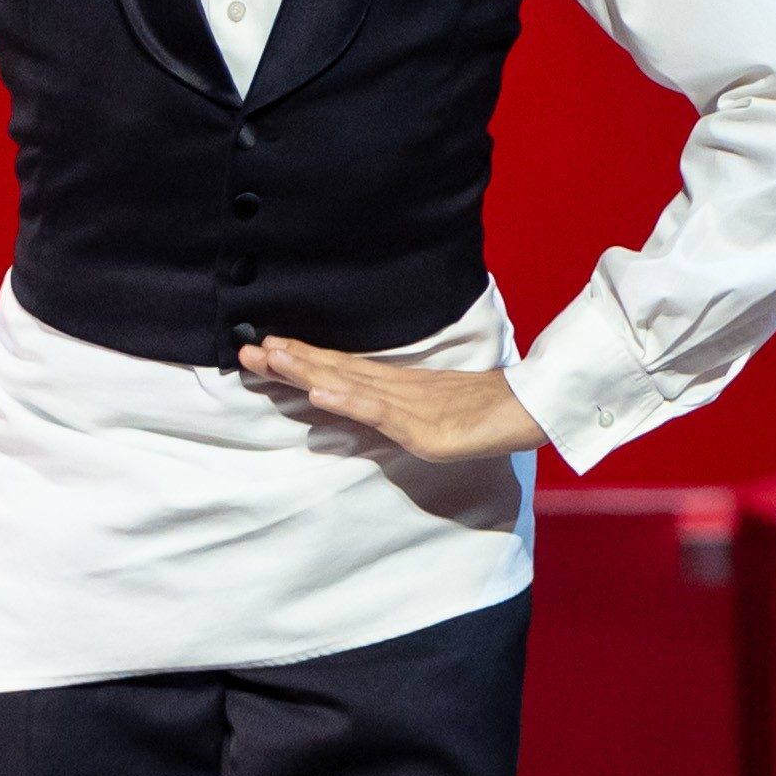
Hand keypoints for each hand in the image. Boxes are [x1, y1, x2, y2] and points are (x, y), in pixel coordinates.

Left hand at [238, 334, 545, 459]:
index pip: (338, 370)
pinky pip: (381, 412)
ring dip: (308, 371)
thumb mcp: (430, 413)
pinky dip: (349, 401)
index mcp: (394, 387)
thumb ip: (395, 411)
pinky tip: (322, 393)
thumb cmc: (485, 412)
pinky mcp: (422, 427)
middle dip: (288, 361)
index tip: (263, 349)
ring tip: (272, 358)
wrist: (531, 412)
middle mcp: (394, 390)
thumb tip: (359, 408)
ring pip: (349, 384)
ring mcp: (407, 406)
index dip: (300, 359)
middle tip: (244, 348)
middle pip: (333, 371)